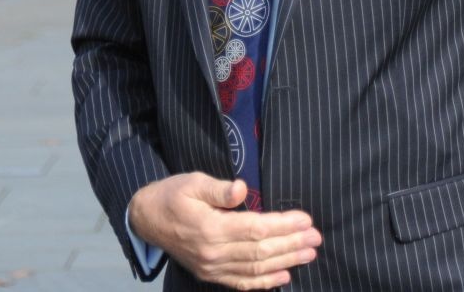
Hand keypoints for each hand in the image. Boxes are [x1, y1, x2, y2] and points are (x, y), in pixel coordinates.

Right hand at [129, 173, 320, 288]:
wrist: (147, 220)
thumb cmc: (172, 194)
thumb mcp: (192, 182)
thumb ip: (218, 188)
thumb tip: (242, 189)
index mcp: (210, 227)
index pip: (255, 228)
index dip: (282, 225)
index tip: (305, 219)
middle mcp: (213, 252)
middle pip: (260, 251)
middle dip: (291, 244)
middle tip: (316, 238)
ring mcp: (212, 268)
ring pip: (255, 268)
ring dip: (285, 262)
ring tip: (309, 254)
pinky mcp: (210, 275)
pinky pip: (242, 282)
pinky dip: (264, 282)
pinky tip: (284, 275)